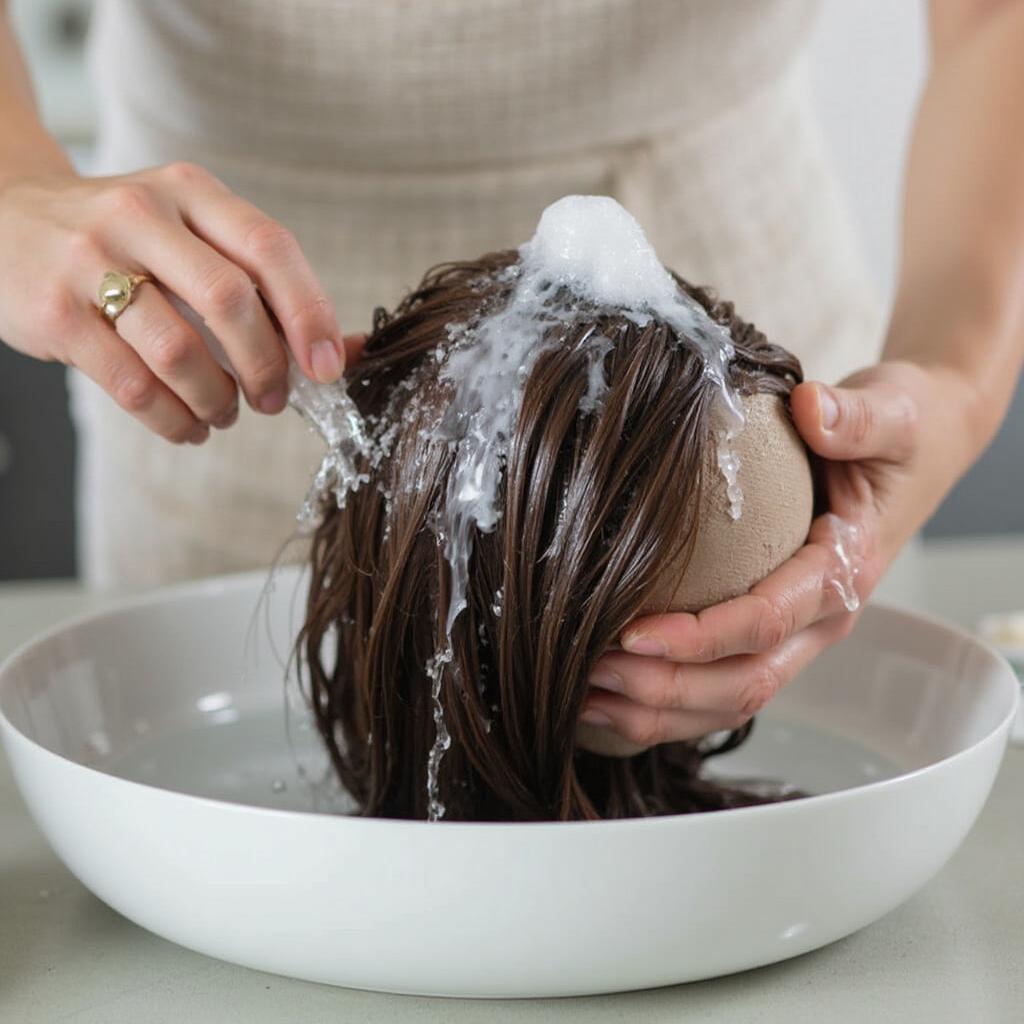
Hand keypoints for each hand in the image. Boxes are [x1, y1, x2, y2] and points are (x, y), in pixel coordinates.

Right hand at [0, 164, 347, 443]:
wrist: (3, 219)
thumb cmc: (126, 240)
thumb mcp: (192, 235)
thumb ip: (265, 287)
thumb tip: (346, 354)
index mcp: (190, 192)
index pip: (269, 247)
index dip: (309, 313)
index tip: (328, 367)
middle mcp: (140, 215)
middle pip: (229, 300)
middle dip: (265, 366)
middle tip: (273, 400)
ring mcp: (89, 261)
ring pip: (180, 352)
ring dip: (217, 401)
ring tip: (224, 414)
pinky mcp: (54, 313)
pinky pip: (132, 386)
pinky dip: (173, 421)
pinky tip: (187, 426)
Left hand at [579, 360, 976, 750]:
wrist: (915, 454)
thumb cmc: (896, 436)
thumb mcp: (891, 415)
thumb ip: (855, 418)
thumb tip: (812, 407)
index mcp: (843, 574)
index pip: (766, 622)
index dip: (700, 638)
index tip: (632, 632)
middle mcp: (820, 620)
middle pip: (743, 683)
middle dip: (665, 689)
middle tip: (589, 671)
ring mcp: (797, 637)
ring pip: (730, 701)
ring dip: (658, 711)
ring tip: (584, 696)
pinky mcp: (774, 637)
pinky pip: (722, 688)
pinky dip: (667, 704)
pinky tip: (611, 696)